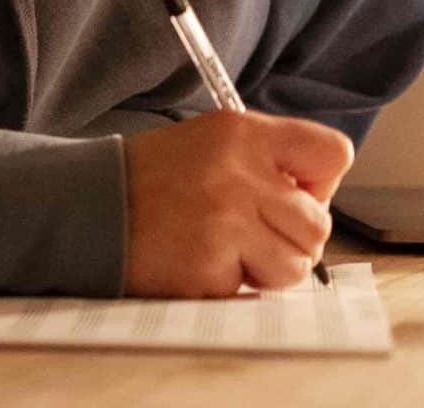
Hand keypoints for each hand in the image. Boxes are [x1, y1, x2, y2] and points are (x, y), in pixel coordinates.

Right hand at [120, 109, 352, 296]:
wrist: (91, 206)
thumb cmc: (155, 178)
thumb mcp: (212, 141)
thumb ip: (266, 160)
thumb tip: (316, 199)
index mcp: (244, 133)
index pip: (332, 153)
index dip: (320, 183)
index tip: (294, 193)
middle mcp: (241, 174)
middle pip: (319, 224)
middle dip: (293, 238)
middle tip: (254, 232)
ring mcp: (226, 222)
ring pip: (295, 266)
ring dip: (267, 268)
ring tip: (228, 249)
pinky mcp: (210, 266)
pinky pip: (253, 290)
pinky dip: (232, 284)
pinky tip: (200, 261)